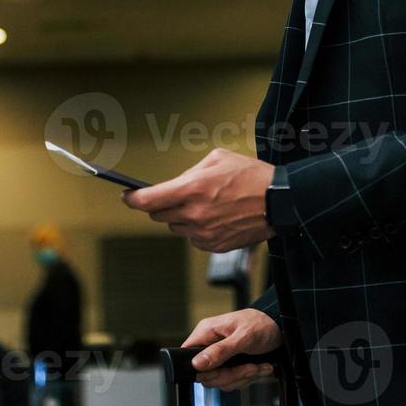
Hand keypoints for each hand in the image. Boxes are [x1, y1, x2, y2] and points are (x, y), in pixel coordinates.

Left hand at [122, 149, 275, 251]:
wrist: (278, 202)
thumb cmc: (250, 176)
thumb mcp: (217, 159)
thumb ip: (189, 173)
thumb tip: (174, 186)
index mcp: (191, 189)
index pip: (148, 200)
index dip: (132, 199)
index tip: (127, 196)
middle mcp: (194, 214)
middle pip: (158, 215)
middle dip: (161, 204)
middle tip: (177, 194)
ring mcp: (203, 233)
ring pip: (175, 226)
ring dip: (181, 216)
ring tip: (205, 203)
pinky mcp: (213, 246)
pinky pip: (192, 238)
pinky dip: (196, 228)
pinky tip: (215, 217)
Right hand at [184, 308, 282, 391]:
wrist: (280, 329)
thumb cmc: (261, 325)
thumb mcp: (243, 337)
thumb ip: (220, 350)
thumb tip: (197, 362)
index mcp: (207, 332)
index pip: (188, 356)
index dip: (201, 369)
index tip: (221, 370)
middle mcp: (211, 345)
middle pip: (207, 375)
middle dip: (231, 375)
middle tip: (249, 367)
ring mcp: (220, 357)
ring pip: (221, 381)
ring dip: (244, 376)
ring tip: (257, 365)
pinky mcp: (230, 366)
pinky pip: (232, 381)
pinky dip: (248, 377)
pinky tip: (258, 366)